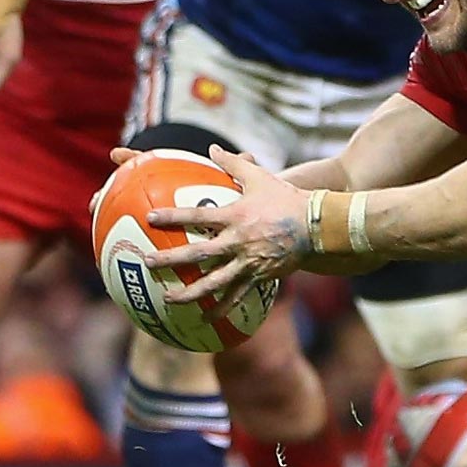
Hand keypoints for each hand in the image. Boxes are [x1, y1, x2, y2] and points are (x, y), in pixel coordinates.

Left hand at [144, 146, 308, 305]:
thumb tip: (212, 148)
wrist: (317, 225)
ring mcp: (248, 261)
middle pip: (199, 253)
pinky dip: (221, 307)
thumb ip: (234, 163)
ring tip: (168, 299)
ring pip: (214, 281)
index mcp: (236, 215)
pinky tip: (206, 318)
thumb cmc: (287, 199)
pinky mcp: (259, 275)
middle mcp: (238, 240)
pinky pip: (237, 295)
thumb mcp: (260, 177)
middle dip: (171, 259)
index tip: (150, 218)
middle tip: (148, 263)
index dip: (173, 216)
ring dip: (190, 292)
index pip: (198, 215)